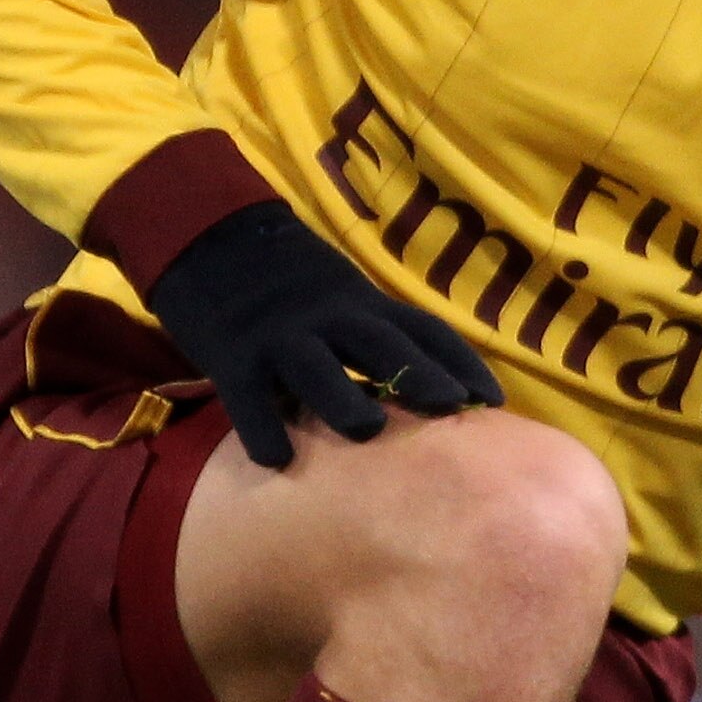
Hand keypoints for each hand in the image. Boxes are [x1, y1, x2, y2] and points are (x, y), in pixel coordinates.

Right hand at [147, 200, 503, 469]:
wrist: (208, 241)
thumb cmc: (288, 286)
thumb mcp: (342, 296)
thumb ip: (377, 336)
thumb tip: (438, 397)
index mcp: (362, 303)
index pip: (422, 329)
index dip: (460, 362)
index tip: (493, 400)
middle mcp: (328, 317)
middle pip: (380, 343)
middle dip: (419, 373)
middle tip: (453, 408)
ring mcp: (279, 336)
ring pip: (316, 366)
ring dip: (342, 397)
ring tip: (367, 430)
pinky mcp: (232, 356)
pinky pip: (248, 396)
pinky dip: (262, 427)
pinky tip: (277, 460)